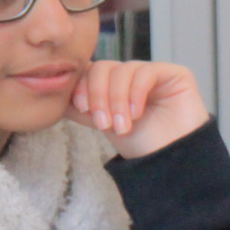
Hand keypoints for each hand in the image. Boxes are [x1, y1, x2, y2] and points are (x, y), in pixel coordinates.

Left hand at [66, 60, 209, 158]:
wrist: (172, 161)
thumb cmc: (142, 145)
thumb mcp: (102, 123)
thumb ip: (80, 105)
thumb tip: (54, 92)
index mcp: (115, 83)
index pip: (91, 70)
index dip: (83, 85)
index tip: (83, 110)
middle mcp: (133, 75)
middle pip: (104, 67)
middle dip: (98, 95)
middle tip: (103, 123)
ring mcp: (154, 72)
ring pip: (123, 70)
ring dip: (117, 100)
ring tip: (122, 126)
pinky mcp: (175, 74)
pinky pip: (146, 72)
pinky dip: (136, 93)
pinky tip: (137, 114)